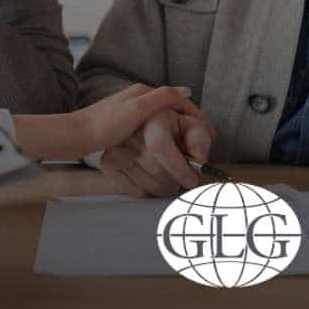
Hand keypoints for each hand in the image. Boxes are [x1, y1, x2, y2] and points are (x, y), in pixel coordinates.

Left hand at [79, 83, 208, 156]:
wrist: (76, 136)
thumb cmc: (105, 124)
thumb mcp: (138, 109)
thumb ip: (162, 98)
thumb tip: (187, 90)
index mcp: (144, 92)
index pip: (179, 99)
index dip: (196, 115)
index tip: (210, 132)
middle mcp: (138, 99)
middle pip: (172, 109)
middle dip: (190, 124)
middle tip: (204, 142)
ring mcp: (131, 112)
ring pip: (163, 120)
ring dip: (178, 131)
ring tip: (190, 147)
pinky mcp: (124, 125)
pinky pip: (153, 129)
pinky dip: (165, 137)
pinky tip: (167, 149)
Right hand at [100, 107, 215, 196]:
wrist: (150, 126)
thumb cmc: (173, 128)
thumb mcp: (192, 126)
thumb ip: (200, 140)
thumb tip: (199, 160)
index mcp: (150, 117)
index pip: (160, 146)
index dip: (179, 168)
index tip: (192, 179)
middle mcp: (128, 132)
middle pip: (157, 170)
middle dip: (177, 180)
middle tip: (185, 177)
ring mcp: (116, 149)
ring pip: (149, 185)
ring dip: (167, 187)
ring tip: (172, 175)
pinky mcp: (109, 164)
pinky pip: (137, 191)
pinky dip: (152, 190)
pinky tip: (156, 177)